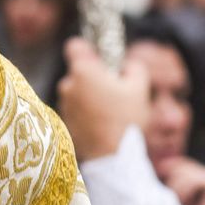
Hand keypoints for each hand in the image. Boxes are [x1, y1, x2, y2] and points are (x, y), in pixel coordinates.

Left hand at [59, 39, 150, 160]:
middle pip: (80, 72)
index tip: (101, 59)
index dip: (88, 49)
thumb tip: (126, 65)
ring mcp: (64, 106)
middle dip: (95, 78)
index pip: (75, 46)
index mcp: (84, 71)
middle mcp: (67, 85)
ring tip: (110, 112)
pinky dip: (86, 113)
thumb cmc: (126, 120)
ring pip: (77, 92)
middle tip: (115, 92)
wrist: (113, 158)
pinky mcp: (64, 123)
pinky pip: (76, 110)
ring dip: (90, 97)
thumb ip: (134, 66)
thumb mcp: (140, 87)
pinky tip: (102, 125)